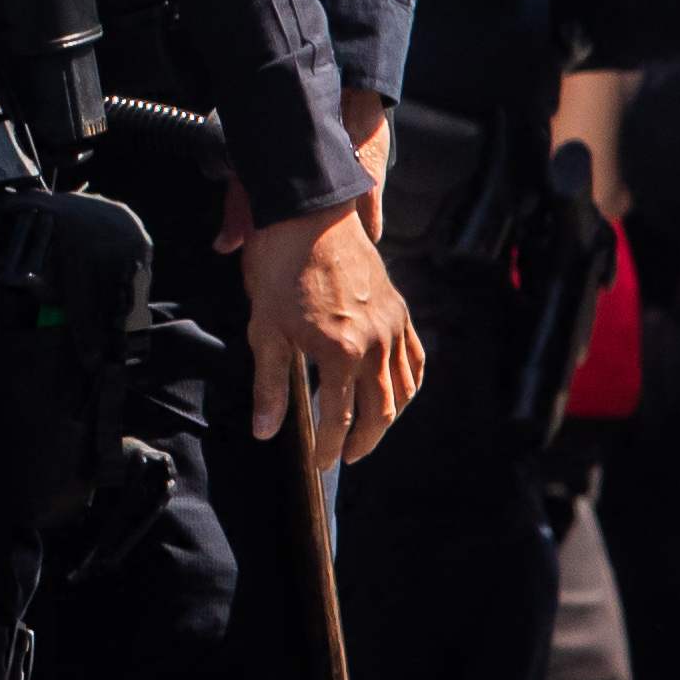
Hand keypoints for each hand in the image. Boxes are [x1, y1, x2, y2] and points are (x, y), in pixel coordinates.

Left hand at [238, 204, 419, 469]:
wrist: (308, 214)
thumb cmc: (279, 270)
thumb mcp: (265, 330)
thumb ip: (270, 386)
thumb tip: (266, 433)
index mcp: (339, 352)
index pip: (338, 419)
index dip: (329, 448)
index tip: (320, 465)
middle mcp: (374, 343)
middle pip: (380, 411)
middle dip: (364, 442)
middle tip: (346, 458)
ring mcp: (392, 325)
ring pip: (402, 388)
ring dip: (388, 418)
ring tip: (369, 433)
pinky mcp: (399, 310)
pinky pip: (414, 358)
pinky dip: (408, 383)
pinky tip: (396, 393)